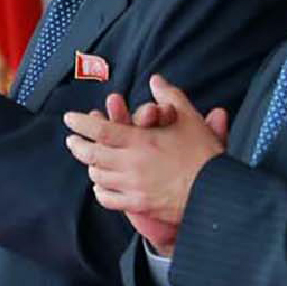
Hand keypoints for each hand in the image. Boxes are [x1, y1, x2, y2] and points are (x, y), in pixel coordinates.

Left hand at [61, 80, 230, 252]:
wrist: (216, 191)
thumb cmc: (204, 154)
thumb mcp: (189, 119)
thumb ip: (170, 97)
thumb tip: (155, 80)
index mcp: (141, 141)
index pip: (100, 130)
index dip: (81, 123)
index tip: (70, 119)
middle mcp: (132, 164)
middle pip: (91, 154)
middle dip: (77, 146)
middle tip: (72, 140)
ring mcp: (133, 186)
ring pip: (98, 177)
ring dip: (90, 166)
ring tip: (88, 159)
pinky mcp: (139, 205)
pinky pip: (109, 200)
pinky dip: (101, 191)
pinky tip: (100, 186)